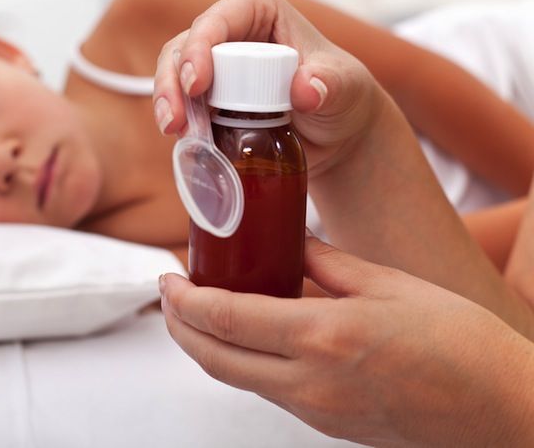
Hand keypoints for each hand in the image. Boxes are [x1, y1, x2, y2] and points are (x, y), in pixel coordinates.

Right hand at [153, 0, 386, 176]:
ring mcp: (216, 68)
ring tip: (173, 130)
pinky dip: (178, 121)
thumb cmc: (342, 96)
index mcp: (261, 13)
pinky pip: (182, 104)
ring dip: (168, 101)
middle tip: (176, 117)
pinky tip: (181, 140)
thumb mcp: (346, 88)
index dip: (202, 43)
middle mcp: (232, 35)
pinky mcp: (208, 100)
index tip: (197, 82)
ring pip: (174, 73)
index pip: (222, 17)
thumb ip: (331, 85)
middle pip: (187, 46)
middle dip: (173, 79)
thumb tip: (304, 90)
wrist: (336, 135)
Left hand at [160, 236, 533, 446]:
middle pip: (213, 358)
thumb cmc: (459, 342)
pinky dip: (239, 361)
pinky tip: (245, 336)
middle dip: (177, 327)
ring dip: (204, 345)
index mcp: (322, 337)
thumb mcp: (387, 283)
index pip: (224, 318)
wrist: (502, 412)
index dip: (183, 299)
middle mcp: (308, 382)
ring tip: (196, 312)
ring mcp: (314, 410)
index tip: (166, 278)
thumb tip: (286, 242)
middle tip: (167, 295)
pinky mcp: (325, 425)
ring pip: (234, 378)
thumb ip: (324, 262)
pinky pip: (265, 390)